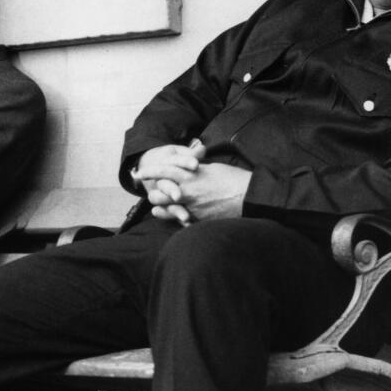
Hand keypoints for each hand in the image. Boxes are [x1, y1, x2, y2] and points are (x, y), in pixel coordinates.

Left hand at [131, 141, 250, 223]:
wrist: (249, 196)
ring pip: (169, 210)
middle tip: (151, 194)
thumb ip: (198, 170)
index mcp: (191, 175)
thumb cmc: (234, 179)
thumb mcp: (213, 169)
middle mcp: (189, 191)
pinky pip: (184, 221)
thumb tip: (190, 169)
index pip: (165, 170)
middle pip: (160, 193)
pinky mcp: (201, 219)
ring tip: (158, 209)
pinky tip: (177, 220)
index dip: (151, 171)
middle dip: (154, 194)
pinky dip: (179, 220)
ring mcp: (194, 207)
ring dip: (163, 209)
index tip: (140, 173)